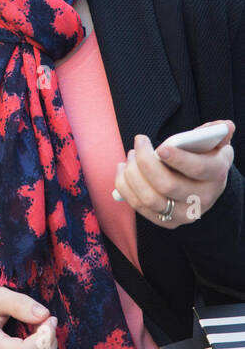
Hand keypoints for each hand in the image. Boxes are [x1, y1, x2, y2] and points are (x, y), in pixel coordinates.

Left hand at [113, 121, 234, 227]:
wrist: (203, 187)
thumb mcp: (214, 145)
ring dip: (132, 174)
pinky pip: (139, 206)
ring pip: (150, 198)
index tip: (160, 147)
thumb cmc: (203, 158)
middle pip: (167, 185)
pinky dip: (124, 186)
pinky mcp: (168, 222)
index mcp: (215, 175)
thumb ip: (216, 133)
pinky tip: (123, 169)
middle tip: (139, 143)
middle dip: (145, 162)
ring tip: (130, 155)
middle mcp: (202, 198)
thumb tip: (225, 126)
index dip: (178, 158)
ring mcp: (185, 214)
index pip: (198, 168)